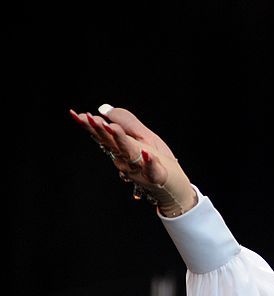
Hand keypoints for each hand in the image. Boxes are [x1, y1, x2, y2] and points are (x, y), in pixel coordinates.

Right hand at [69, 105, 197, 216]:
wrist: (175, 186)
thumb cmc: (158, 159)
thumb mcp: (142, 135)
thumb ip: (125, 121)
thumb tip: (103, 109)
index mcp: (122, 147)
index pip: (103, 135)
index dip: (89, 126)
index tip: (76, 114)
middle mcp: (127, 158)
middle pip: (111, 143)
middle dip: (101, 130)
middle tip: (89, 117)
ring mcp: (141, 168)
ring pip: (128, 153)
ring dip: (120, 140)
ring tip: (113, 128)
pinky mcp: (157, 176)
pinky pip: (153, 170)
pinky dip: (150, 163)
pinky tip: (147, 155)